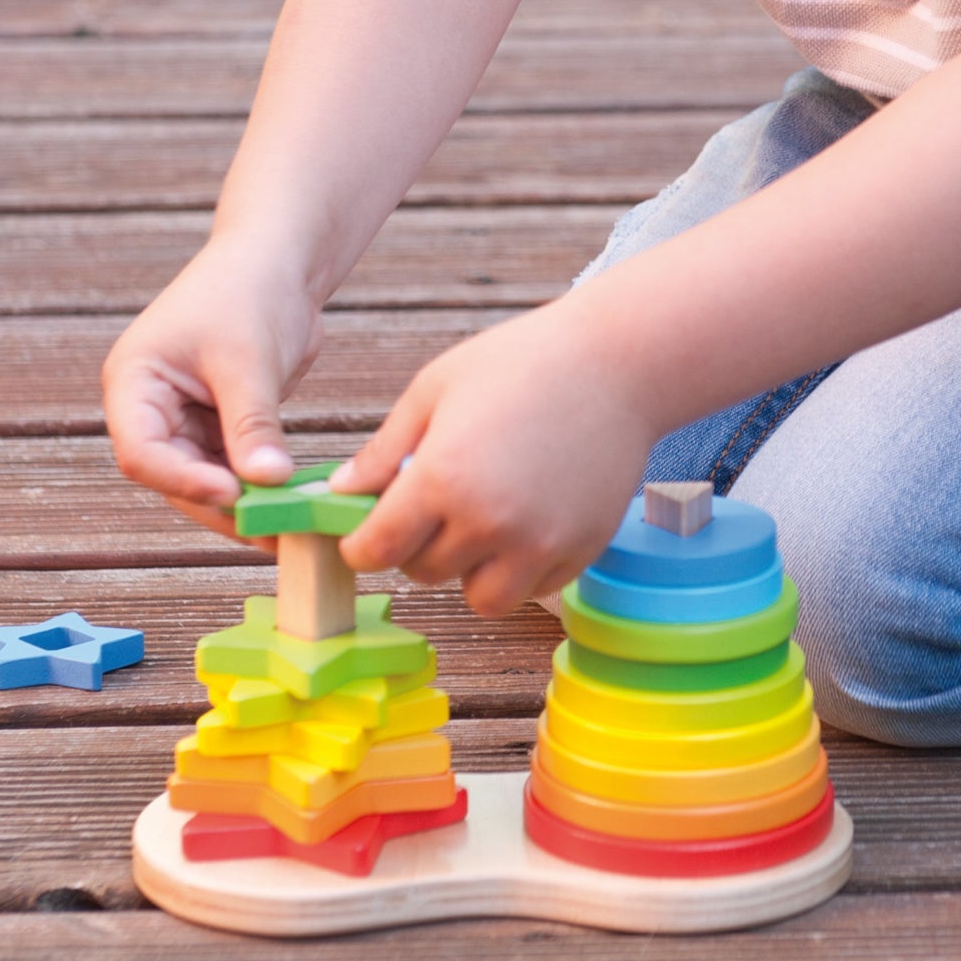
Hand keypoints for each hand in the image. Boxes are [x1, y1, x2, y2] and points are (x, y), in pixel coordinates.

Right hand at [101, 237, 320, 537]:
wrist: (278, 260)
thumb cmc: (250, 291)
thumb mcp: (248, 359)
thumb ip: (252, 423)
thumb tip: (267, 482)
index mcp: (134, 384)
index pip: (142, 451)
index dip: (183, 480)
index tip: (234, 492)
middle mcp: (149, 408)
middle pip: (173, 476)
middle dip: (221, 505)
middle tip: (270, 532)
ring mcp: (183, 420)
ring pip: (205, 480)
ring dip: (244, 505)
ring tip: (289, 529)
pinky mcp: (217, 426)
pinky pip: (232, 468)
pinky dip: (259, 487)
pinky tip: (293, 508)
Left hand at [331, 299, 659, 617]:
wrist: (618, 363)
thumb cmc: (521, 362)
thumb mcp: (435, 388)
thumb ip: (384, 449)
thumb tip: (341, 492)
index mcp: (443, 477)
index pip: (376, 550)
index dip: (360, 546)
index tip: (365, 534)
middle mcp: (489, 521)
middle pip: (424, 573)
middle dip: (416, 547)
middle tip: (432, 508)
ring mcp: (539, 543)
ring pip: (479, 598)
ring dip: (469, 570)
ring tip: (479, 523)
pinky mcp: (579, 551)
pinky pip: (532, 590)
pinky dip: (519, 569)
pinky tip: (523, 522)